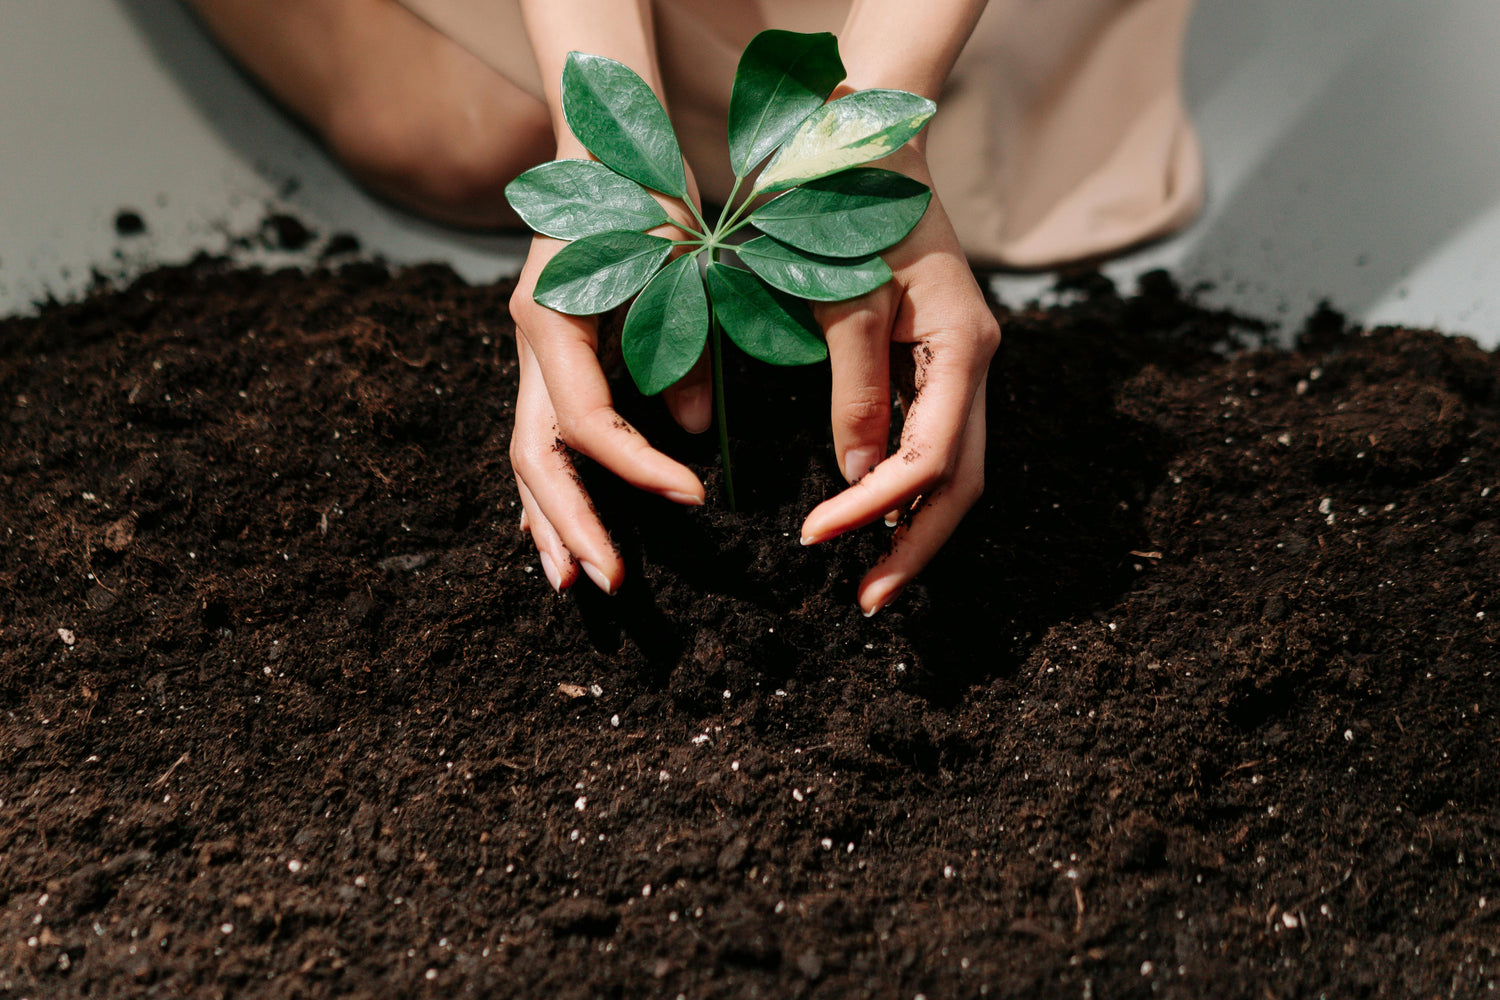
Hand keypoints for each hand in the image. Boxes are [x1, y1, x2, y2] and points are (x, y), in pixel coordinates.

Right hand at [508, 166, 711, 593]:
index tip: (695, 499)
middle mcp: (530, 343)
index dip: (638, 469)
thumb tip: (695, 430)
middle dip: (572, 524)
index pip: (588, 423)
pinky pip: (541, 436)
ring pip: (527, 455)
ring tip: (572, 581)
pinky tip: (559, 531)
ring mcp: (531, 354)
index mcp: (552, 319)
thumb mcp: (678, 267)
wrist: (605, 147)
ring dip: (549, 520)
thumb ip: (684, 346)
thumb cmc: (646, 195)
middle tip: (609, 582)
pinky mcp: (547, 359)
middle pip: (537, 456)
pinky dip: (553, 487)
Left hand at [799, 146, 1000, 615]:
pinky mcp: (937, 363)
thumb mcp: (848, 295)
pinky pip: (933, 441)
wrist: (868, 146)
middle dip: (915, 546)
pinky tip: (872, 516)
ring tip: (870, 575)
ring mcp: (961, 365)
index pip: (932, 457)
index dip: (875, 508)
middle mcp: (975, 363)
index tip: (815, 536)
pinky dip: (903, 488)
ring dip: (913, 526)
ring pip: (954, 468)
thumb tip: (856, 477)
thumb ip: (855, 386)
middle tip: (866, 600)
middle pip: (962, 481)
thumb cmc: (853, 207)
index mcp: (965, 344)